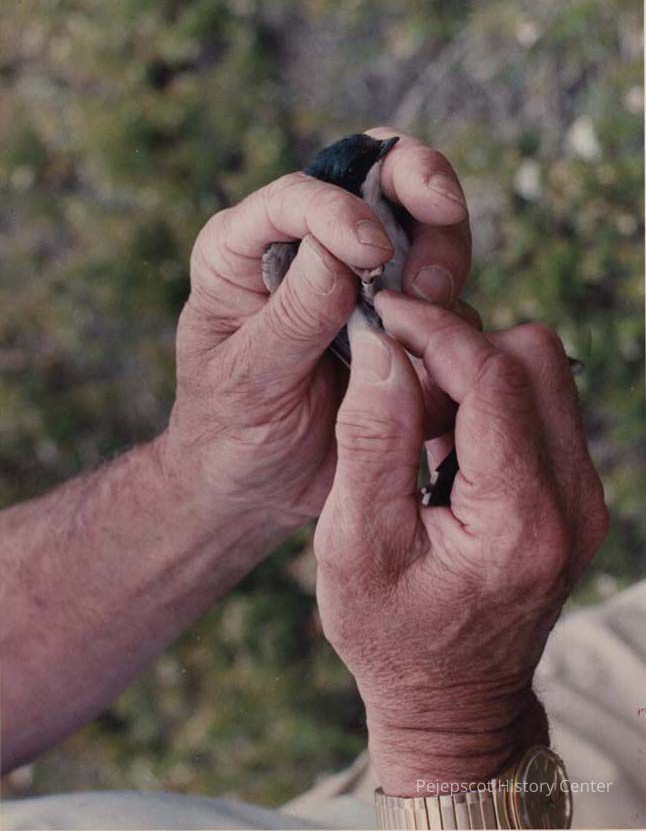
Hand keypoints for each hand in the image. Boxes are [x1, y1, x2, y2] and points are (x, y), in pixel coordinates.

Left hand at [161, 129, 470, 543]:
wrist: (260, 488)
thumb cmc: (231, 433)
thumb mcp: (247, 380)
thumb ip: (292, 316)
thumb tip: (340, 253)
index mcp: (244, 248)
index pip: (297, 194)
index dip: (341, 210)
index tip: (372, 254)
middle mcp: (305, 249)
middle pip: (377, 176)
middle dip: (420, 188)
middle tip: (434, 237)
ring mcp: (359, 280)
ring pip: (424, 224)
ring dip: (443, 252)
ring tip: (430, 305)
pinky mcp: (399, 317)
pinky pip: (443, 293)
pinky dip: (452, 310)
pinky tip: (436, 352)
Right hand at [314, 293, 608, 795]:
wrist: (454, 701)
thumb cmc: (392, 634)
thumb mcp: (355, 542)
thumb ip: (372, 438)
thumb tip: (383, 346)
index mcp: (519, 519)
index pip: (494, 376)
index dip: (433, 329)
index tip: (382, 316)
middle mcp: (573, 502)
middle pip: (535, 357)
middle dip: (458, 346)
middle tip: (397, 379)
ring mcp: (582, 498)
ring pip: (542, 375)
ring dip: (471, 373)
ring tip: (415, 422)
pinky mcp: (574, 496)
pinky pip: (541, 409)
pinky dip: (487, 402)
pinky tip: (442, 444)